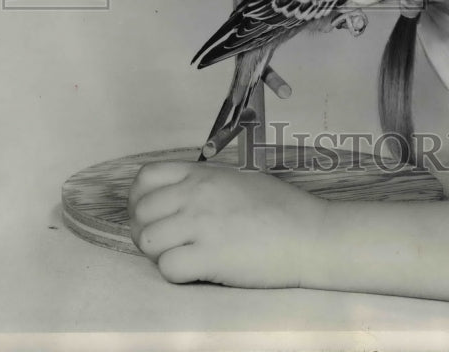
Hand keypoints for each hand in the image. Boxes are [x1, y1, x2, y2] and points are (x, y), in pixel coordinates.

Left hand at [128, 160, 326, 286]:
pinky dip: (176, 273)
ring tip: (182, 256)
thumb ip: (204, 183)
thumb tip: (175, 197)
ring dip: (160, 253)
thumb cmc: (281, 207)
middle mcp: (196, 194)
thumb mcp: (238, 179)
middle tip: (167, 242)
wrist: (309, 235)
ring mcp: (200, 225)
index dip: (140, 198)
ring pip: (148, 241)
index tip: (151, 212)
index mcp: (203, 173)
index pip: (146, 177)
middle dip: (147, 230)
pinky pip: (167, 268)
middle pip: (141, 213)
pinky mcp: (208, 257)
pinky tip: (196, 270)